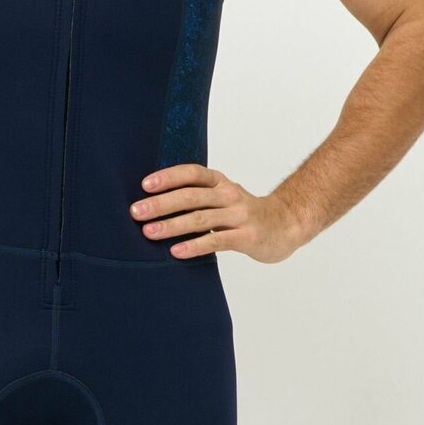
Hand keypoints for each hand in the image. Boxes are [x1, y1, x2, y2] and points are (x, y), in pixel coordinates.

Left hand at [129, 164, 304, 263]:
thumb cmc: (245, 213)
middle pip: (191, 195)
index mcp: (220, 182)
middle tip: (137, 211)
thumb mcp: (223, 197)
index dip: (168, 177)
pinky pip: (216, 241)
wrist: (287, 225)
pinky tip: (176, 251)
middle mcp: (229, 194)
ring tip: (149, 232)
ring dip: (172, 225)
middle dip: (161, 203)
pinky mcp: (247, 237)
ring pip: (201, 218)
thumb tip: (154, 202)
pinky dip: (194, 246)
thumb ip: (197, 197)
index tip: (144, 185)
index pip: (192, 173)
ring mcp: (239, 215)